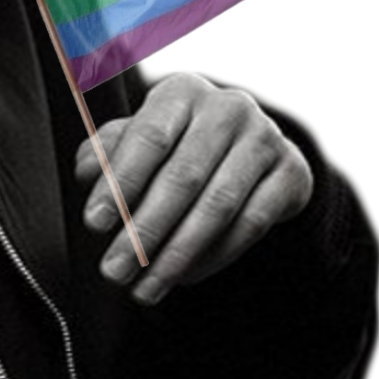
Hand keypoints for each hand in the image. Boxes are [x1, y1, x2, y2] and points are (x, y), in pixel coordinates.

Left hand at [76, 71, 313, 305]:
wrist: (250, 143)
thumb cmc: (177, 140)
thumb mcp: (141, 134)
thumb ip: (107, 150)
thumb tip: (87, 172)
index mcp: (182, 91)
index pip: (148, 137)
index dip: (119, 182)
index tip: (93, 224)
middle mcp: (227, 107)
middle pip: (183, 177)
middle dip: (144, 230)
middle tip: (114, 270)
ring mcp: (265, 139)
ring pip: (218, 206)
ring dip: (176, 254)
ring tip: (144, 287)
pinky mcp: (291, 175)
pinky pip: (251, 225)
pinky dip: (213, 256)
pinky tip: (181, 276)